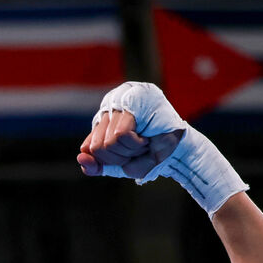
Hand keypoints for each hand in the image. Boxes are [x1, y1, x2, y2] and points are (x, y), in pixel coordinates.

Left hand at [76, 81, 247, 215]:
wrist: (181, 152)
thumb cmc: (151, 155)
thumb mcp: (119, 164)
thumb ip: (97, 164)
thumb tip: (80, 157)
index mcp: (105, 117)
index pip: (89, 147)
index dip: (108, 160)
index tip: (128, 156)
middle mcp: (111, 103)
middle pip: (96, 147)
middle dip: (119, 158)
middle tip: (138, 151)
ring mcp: (122, 98)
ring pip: (108, 144)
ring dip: (129, 152)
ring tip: (144, 143)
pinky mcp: (134, 100)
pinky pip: (120, 136)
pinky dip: (134, 145)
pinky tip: (146, 139)